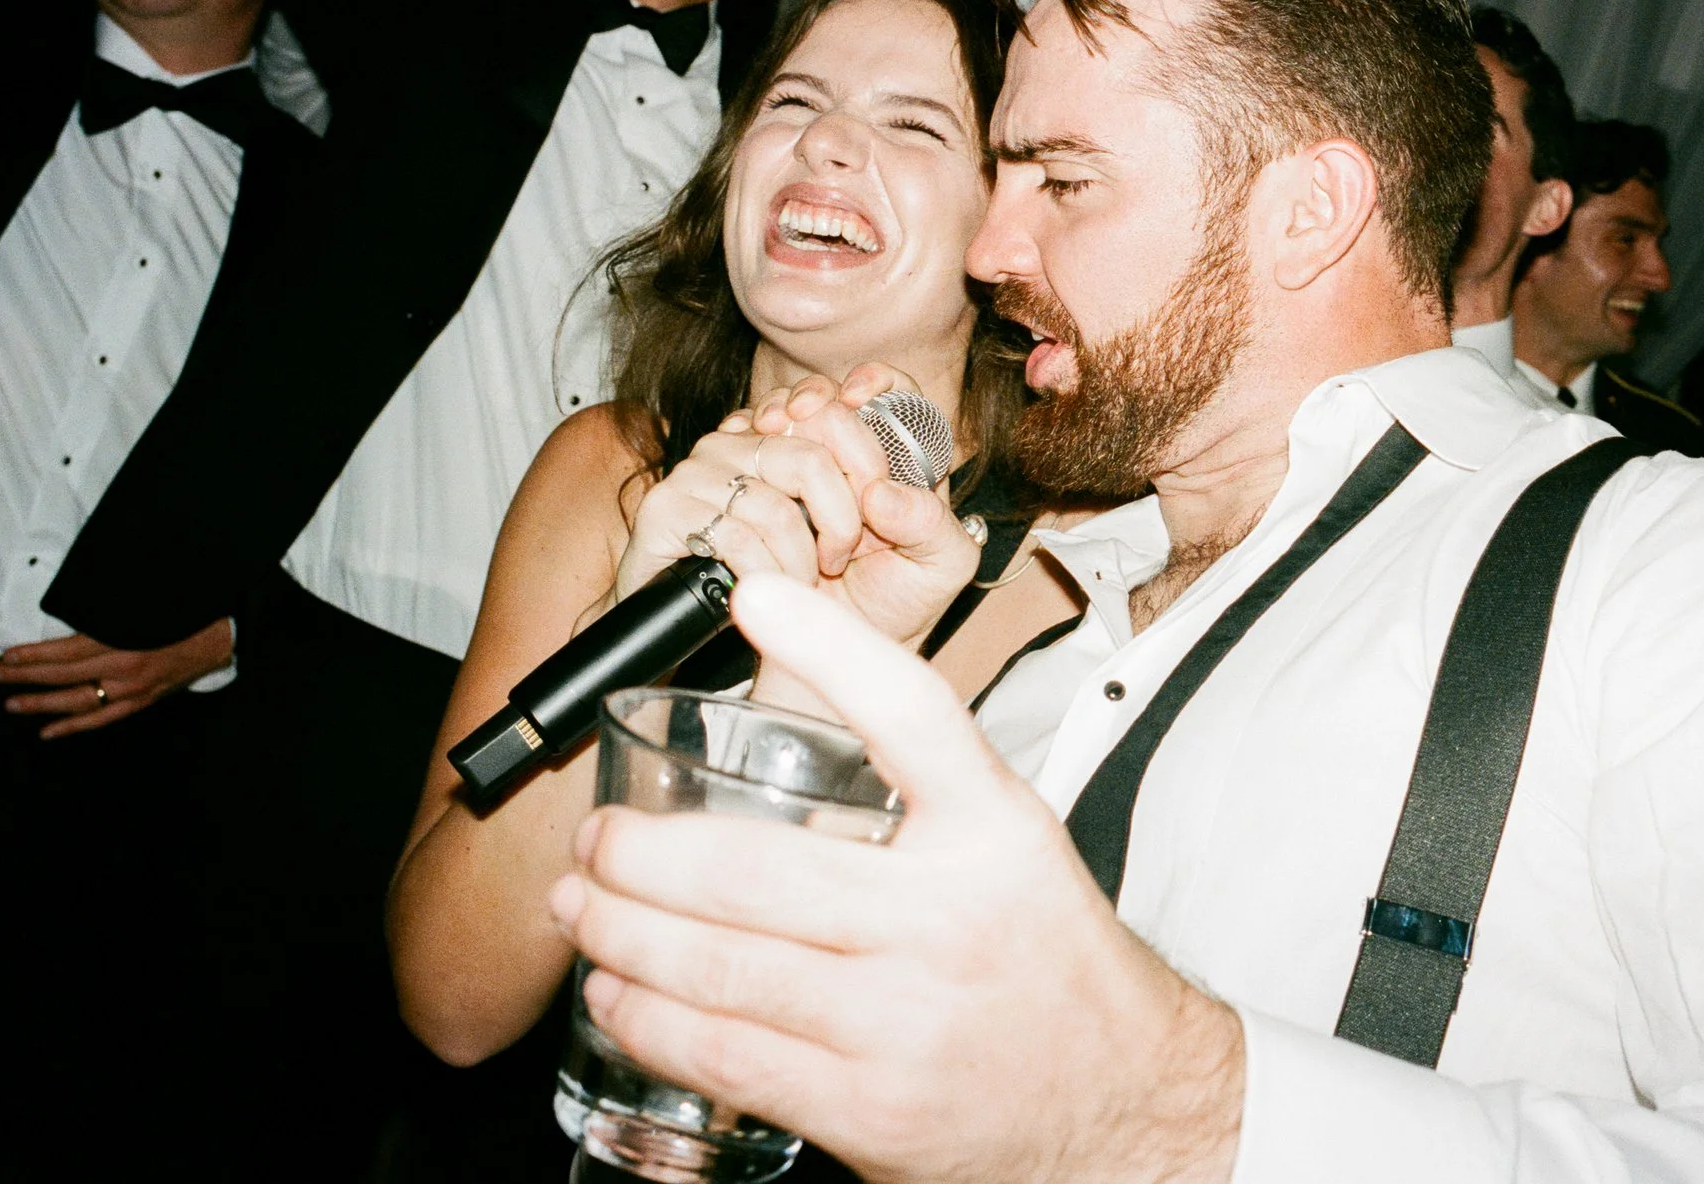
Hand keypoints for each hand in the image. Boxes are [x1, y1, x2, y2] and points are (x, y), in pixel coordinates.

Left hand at [0, 617, 233, 739]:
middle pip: (64, 676)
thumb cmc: (185, 615)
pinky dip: (73, 726)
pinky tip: (48, 731)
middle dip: (25, 677)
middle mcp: (125, 669)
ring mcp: (133, 690)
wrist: (222, 637)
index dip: (33, 656)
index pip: (66, 651)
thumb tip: (69, 623)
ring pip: (78, 702)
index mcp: (125, 641)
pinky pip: (101, 719)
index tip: (6, 657)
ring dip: (41, 704)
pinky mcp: (141, 702)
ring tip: (12, 703)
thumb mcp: (145, 607)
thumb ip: (109, 617)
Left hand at [551, 574, 1245, 1183]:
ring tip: (582, 907)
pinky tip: (618, 995)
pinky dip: (649, 1022)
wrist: (1121, 1097)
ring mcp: (904, 1020)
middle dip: (640, 853)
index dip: (831, 645)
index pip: (916, 716)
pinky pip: (727, 1057)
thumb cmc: (1044, 955)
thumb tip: (777, 725)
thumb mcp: (1009, 844)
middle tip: (598, 836)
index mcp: (994, 833)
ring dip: (621, 934)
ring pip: (720, 967)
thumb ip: (917, 788)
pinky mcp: (869, 1111)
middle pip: (756, 868)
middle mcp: (949, 918)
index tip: (755, 592)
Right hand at [613, 365, 979, 650]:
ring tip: (807, 578)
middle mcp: (766, 439)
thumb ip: (934, 524)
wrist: (790, 670)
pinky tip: (769, 584)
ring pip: (780, 484)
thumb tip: (883, 494)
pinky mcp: (671, 507)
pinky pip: (735, 527)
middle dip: (845, 508)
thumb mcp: (930, 568)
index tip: (877, 446)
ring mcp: (712, 465)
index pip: (848, 387)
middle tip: (842, 552)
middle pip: (819, 426)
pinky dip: (767, 570)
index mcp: (826, 440)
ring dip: (805, 552)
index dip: (874, 391)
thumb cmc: (864, 608)